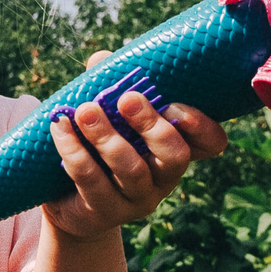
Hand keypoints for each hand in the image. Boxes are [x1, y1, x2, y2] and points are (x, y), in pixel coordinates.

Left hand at [43, 60, 227, 241]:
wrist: (66, 199)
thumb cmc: (95, 145)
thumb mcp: (106, 113)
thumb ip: (109, 84)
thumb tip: (102, 59)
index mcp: (173, 148)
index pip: (210, 143)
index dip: (203, 126)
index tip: (175, 106)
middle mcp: (163, 177)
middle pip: (175, 156)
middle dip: (152, 125)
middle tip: (127, 99)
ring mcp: (136, 199)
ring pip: (130, 170)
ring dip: (107, 136)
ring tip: (85, 111)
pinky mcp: (104, 211)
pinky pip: (91, 180)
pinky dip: (74, 150)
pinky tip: (60, 128)